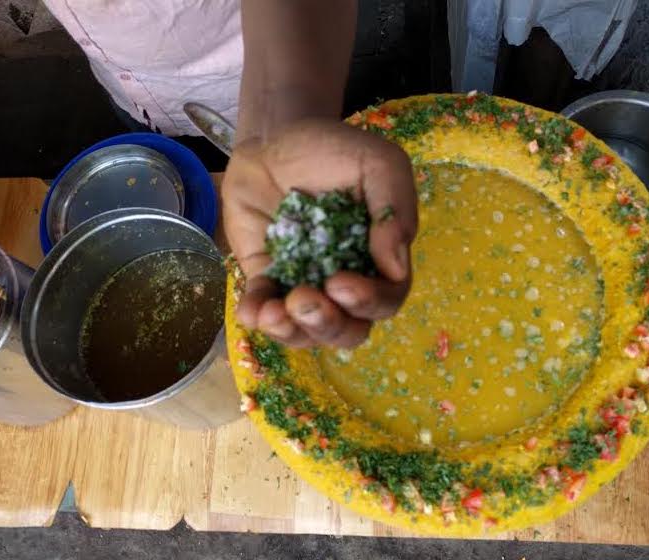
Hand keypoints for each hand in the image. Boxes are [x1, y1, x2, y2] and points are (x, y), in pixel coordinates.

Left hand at [223, 118, 417, 348]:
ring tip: (273, 314)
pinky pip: (264, 311)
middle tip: (303, 300)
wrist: (275, 138)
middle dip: (328, 326)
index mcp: (379, 259)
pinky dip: (258, 317)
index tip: (340, 282)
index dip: (369, 302)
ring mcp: (304, 284)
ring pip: (307, 332)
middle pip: (349, 330)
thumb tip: (396, 268)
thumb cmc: (333, 151)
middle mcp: (345, 282)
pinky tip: (253, 310)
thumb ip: (394, 210)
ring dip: (292, 332)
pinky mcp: (267, 280)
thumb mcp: (378, 164)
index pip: (386, 299)